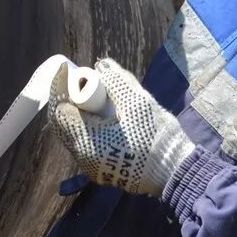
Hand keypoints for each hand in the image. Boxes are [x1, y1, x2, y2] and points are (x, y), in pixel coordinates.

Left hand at [45, 58, 194, 196]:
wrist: (176, 171)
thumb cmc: (156, 136)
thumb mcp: (137, 102)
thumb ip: (117, 80)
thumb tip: (101, 65)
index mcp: (87, 142)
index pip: (60, 111)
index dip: (61, 87)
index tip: (69, 71)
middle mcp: (83, 158)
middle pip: (63, 123)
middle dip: (68, 99)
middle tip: (78, 81)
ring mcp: (91, 167)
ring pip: (73, 135)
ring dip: (77, 114)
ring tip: (90, 96)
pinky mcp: (102, 171)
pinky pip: (84, 144)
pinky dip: (86, 127)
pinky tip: (98, 115)